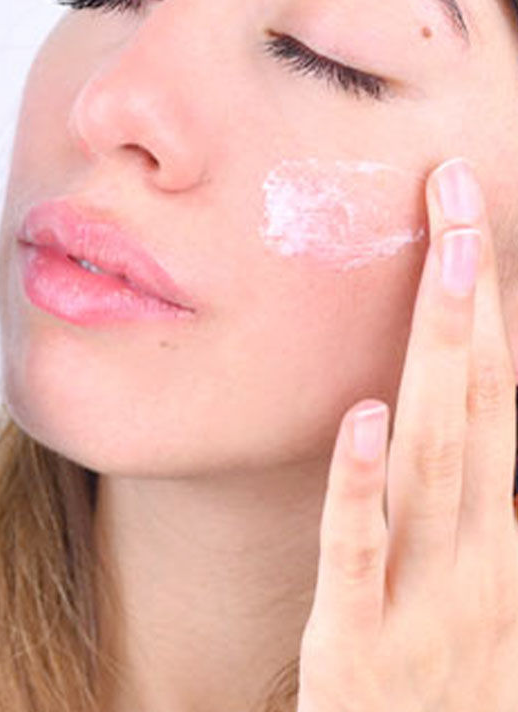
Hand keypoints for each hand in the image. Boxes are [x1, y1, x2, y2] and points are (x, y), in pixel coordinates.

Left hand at [297, 156, 517, 711]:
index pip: (503, 399)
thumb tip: (444, 406)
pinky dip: (365, 483)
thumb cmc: (441, 688)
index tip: (470, 219)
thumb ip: (465, 503)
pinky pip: (361, 551)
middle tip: (459, 196)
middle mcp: (479, 556)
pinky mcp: (357, 642)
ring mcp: (424, 597)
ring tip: (444, 263)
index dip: (493, 307)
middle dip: (475, 297)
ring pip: (437, 459)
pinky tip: (364, 415)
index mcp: (501, 537)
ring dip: (441, 357)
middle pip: (483, 405)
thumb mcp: (472, 592)